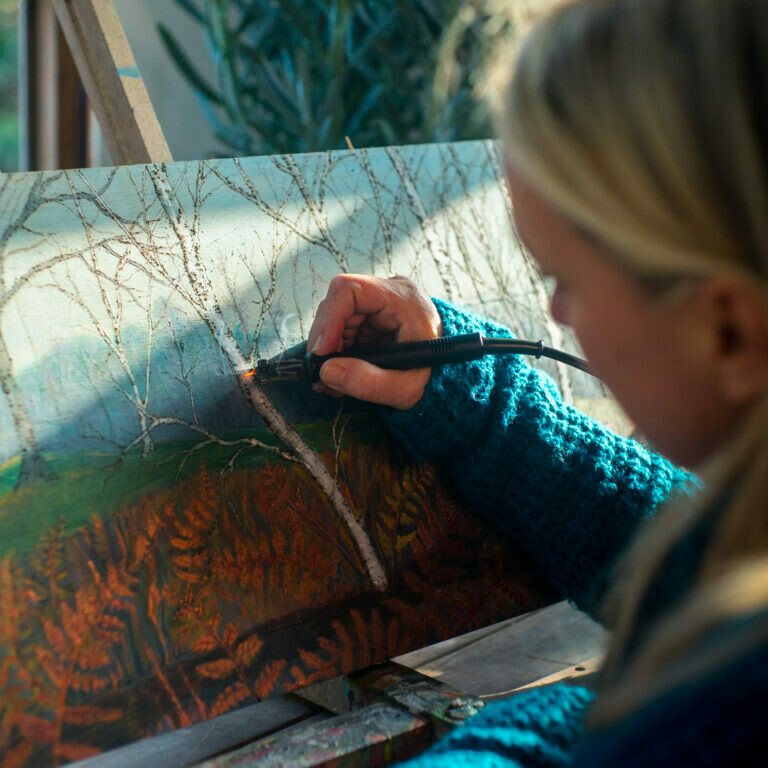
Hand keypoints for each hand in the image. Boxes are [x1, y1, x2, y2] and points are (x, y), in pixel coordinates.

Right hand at [307, 274, 442, 409]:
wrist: (450, 375)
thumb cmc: (435, 377)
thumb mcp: (407, 387)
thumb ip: (369, 382)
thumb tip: (326, 372)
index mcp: (402, 298)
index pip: (349, 290)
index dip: (329, 319)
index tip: (321, 351)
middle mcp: (387, 294)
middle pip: (337, 306)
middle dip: (327, 342)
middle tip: (325, 373)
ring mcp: (377, 305)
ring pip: (335, 320)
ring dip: (330, 351)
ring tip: (334, 380)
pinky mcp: (370, 320)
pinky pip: (341, 331)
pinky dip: (336, 354)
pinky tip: (340, 375)